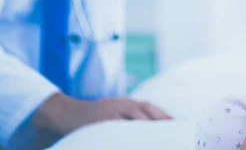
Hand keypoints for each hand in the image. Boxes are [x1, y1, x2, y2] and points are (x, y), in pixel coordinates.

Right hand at [32, 93, 172, 135]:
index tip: (177, 125)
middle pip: (146, 111)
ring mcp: (111, 112)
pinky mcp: (101, 121)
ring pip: (133, 119)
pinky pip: (115, 128)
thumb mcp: (114, 112)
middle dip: (160, 121)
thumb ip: (129, 118)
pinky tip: (133, 141)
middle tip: (173, 134)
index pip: (150, 108)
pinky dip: (125, 132)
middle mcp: (122, 104)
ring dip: (146, 127)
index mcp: (127, 103)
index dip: (164, 116)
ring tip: (158, 139)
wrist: (68, 113)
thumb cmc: (93, 117)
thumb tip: (146, 128)